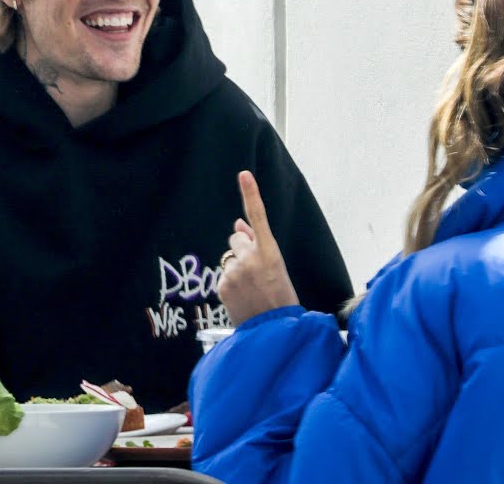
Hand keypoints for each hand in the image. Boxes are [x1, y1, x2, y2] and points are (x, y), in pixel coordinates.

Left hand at [217, 171, 300, 326]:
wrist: (275, 328)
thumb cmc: (281, 296)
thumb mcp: (276, 266)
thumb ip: (256, 244)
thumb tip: (238, 225)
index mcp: (270, 252)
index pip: (258, 217)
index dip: (251, 194)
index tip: (244, 174)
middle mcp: (250, 258)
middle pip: (236, 240)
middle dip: (242, 250)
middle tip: (256, 271)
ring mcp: (234, 272)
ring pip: (228, 259)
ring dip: (237, 268)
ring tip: (251, 288)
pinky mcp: (223, 285)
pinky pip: (223, 275)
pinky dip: (231, 282)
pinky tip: (243, 296)